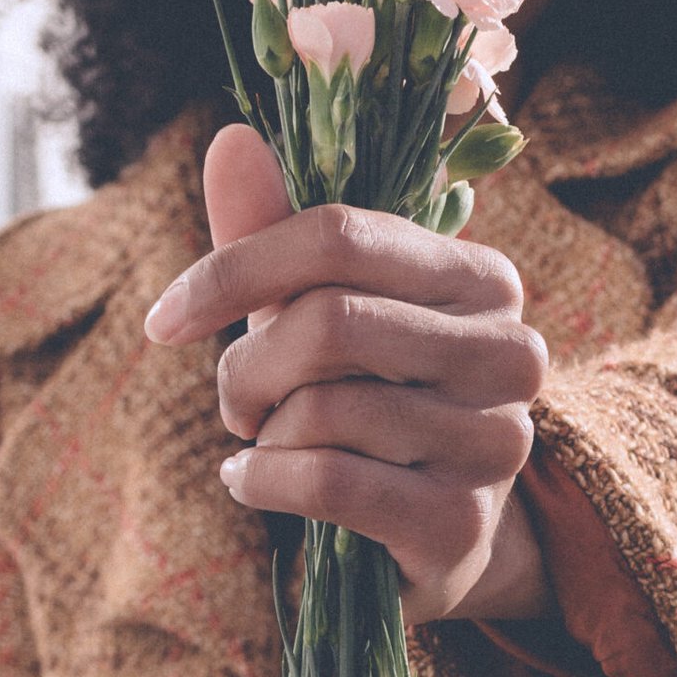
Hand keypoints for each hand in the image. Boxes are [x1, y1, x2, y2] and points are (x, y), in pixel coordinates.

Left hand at [144, 126, 551, 624]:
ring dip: (263, 435)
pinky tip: (257, 484)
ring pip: (324, 409)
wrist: (421, 537)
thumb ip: (272, 233)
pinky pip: (328, 481)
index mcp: (482, 277)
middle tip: (234, 403)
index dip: (235, 270)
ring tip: (270, 449)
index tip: (165, 320)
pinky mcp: (463, 524)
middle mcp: (510, 352)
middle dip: (247, 368)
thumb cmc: (361, 405)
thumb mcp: (314, 314)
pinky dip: (265, 483)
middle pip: (330, 321)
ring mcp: (497, 442)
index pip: (341, 235)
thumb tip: (231, 139)